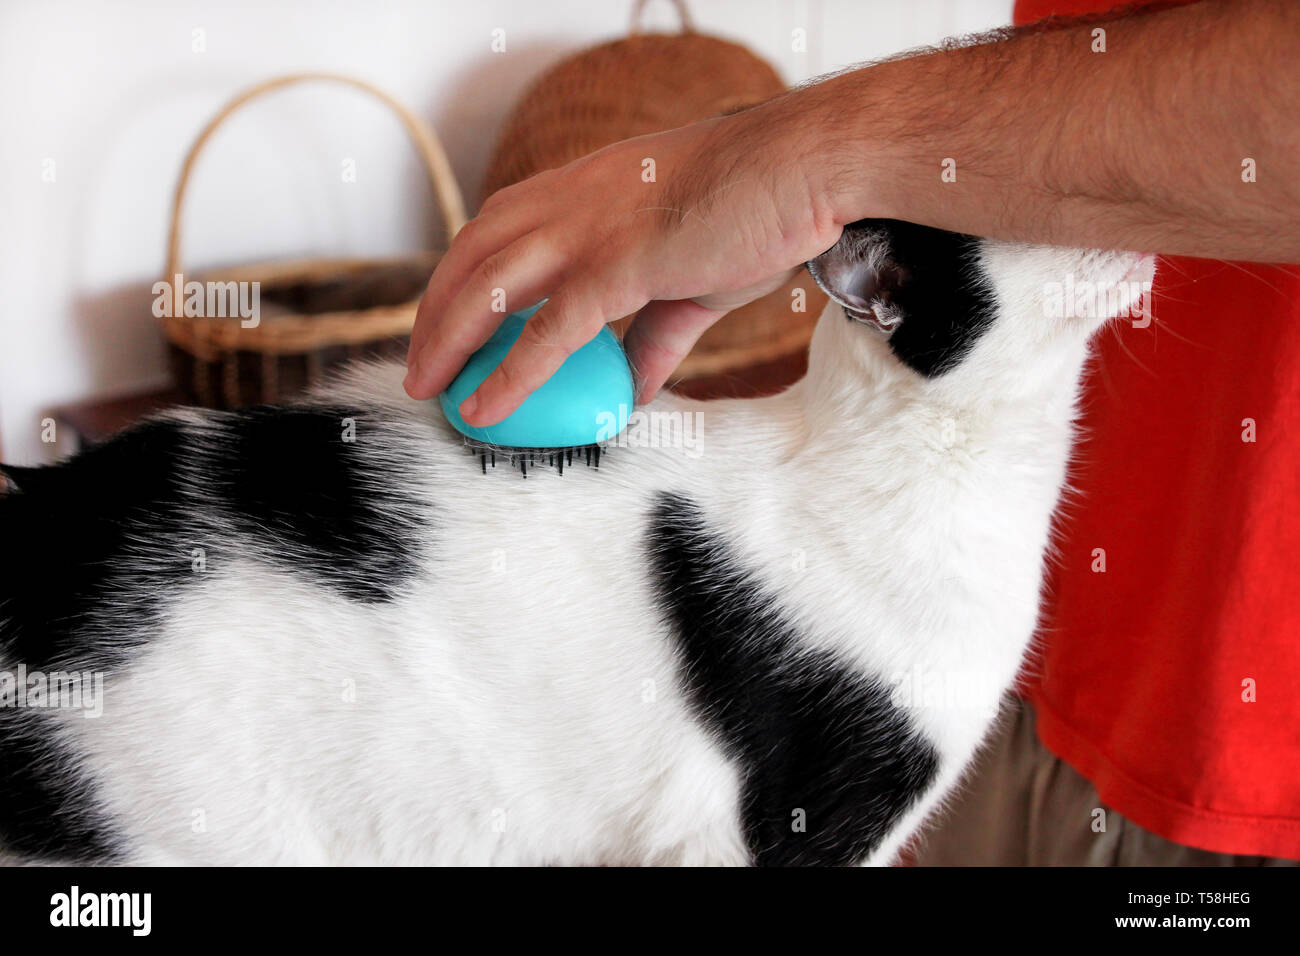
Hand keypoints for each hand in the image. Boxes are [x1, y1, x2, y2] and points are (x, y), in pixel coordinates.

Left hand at [403, 97, 841, 425]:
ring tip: (430, 391)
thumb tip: (636, 389)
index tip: (446, 326)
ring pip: (488, 288)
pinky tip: (485, 410)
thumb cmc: (753, 211)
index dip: (460, 278)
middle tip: (423, 369)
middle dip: (434, 313)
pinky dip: (511, 373)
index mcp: (581, 190)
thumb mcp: (689, 280)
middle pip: (472, 256)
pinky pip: (549, 330)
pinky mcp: (618, 264)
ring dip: (448, 341)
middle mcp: (569, 201)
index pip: (495, 230)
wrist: (800, 168)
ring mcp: (588, 230)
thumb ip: (653, 336)